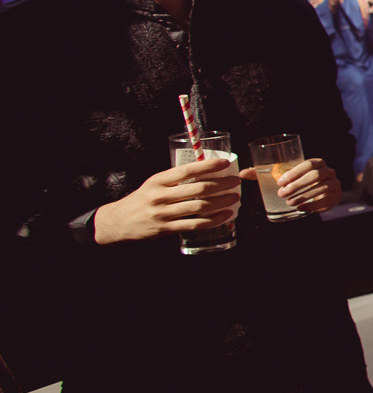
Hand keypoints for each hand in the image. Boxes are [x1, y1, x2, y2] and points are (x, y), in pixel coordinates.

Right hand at [93, 157, 240, 244]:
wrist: (117, 222)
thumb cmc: (141, 200)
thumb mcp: (153, 184)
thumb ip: (174, 180)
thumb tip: (204, 173)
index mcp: (158, 180)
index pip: (187, 170)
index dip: (208, 166)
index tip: (225, 163)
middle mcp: (160, 195)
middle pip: (197, 189)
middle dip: (221, 185)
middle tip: (236, 182)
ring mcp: (162, 213)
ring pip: (198, 207)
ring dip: (220, 202)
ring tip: (235, 198)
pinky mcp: (165, 229)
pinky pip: (194, 224)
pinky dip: (212, 220)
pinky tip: (225, 216)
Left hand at [248, 157, 341, 214]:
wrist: (320, 191)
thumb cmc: (297, 181)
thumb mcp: (283, 176)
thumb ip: (263, 174)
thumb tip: (241, 174)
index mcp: (317, 162)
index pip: (308, 164)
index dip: (294, 172)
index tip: (279, 182)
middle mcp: (329, 171)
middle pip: (315, 176)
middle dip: (297, 185)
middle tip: (281, 194)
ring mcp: (335, 184)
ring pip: (321, 188)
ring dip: (304, 196)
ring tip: (289, 202)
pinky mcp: (336, 197)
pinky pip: (326, 201)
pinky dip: (313, 205)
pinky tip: (300, 208)